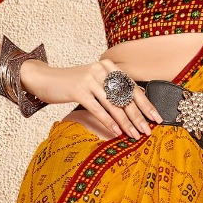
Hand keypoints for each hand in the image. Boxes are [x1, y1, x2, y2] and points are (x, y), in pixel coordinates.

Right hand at [20, 58, 162, 139]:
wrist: (46, 79)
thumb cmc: (74, 85)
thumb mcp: (96, 82)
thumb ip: (113, 89)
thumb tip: (136, 105)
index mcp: (109, 67)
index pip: (132, 87)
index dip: (146, 104)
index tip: (157, 118)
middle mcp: (101, 70)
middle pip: (125, 96)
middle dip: (138, 116)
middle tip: (148, 130)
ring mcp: (90, 79)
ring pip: (114, 104)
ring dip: (126, 122)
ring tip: (134, 135)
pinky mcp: (78, 90)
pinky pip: (98, 109)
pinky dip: (109, 122)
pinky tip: (116, 132)